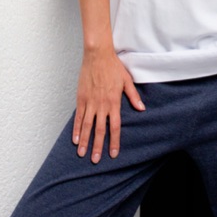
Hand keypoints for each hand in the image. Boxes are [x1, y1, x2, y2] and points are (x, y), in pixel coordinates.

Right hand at [72, 47, 144, 162]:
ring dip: (84, 141)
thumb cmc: (113, 66)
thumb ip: (133, 96)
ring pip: (86, 125)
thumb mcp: (127, 80)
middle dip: (97, 146)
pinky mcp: (81, 97)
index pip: (114, 127)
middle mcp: (101, 105)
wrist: (98, 55)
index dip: (114, 142)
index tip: (113, 154)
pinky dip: (76, 128)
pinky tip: (75, 138)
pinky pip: (78, 116)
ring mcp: (90, 102)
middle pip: (99, 130)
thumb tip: (142, 109)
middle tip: (95, 161)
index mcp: (114, 102)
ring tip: (82, 154)